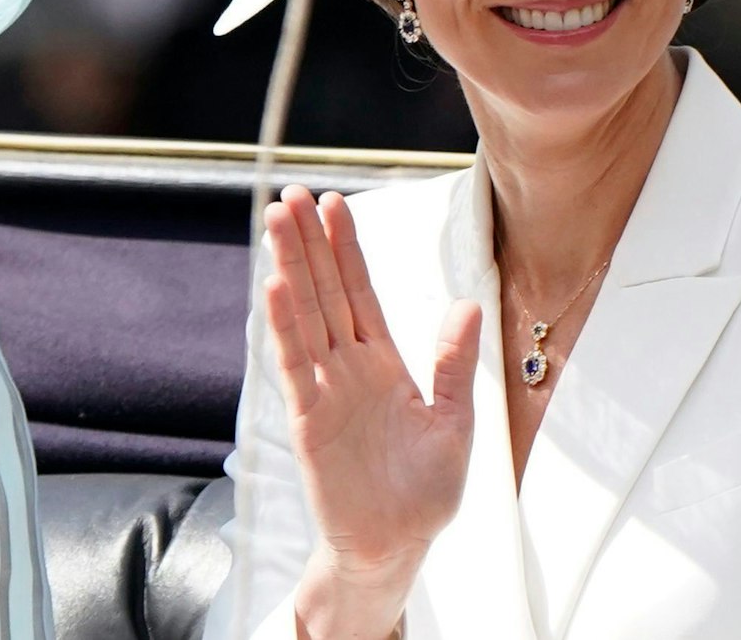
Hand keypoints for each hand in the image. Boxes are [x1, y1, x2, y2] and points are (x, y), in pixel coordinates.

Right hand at [263, 186, 480, 588]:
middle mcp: (348, 368)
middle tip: (291, 194)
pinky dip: (284, 324)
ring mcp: (324, 390)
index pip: (361, 293)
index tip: (334, 203)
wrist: (397, 546)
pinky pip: (294, 363)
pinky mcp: (308, 419)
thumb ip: (455, 365)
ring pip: (304, 315)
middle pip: (324, 292)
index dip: (346, 249)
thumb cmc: (424, 493)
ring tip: (276, 220)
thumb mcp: (454, 425)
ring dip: (290, 267)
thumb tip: (467, 304)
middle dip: (309, 243)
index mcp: (383, 364)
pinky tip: (274, 285)